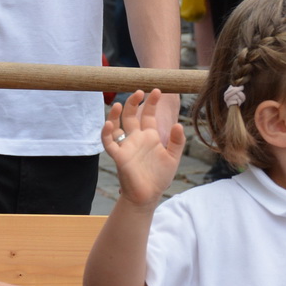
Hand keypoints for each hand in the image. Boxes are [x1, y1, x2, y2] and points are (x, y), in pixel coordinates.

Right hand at [102, 90, 185, 205]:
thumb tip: (179, 124)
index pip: (148, 115)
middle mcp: (136, 138)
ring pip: (116, 126)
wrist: (149, 195)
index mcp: (149, 136)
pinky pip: (109, 143)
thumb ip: (177, 141)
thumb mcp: (173, 157)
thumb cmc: (160, 177)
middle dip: (133, 102)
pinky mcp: (119, 156)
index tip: (156, 90)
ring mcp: (126, 146)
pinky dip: (106, 133)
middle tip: (139, 91)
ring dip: (115, 115)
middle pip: (130, 116)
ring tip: (119, 104)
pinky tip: (109, 124)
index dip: (151, 103)